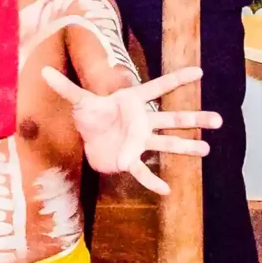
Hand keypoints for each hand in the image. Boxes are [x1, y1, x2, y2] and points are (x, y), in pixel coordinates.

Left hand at [41, 66, 220, 193]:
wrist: (90, 135)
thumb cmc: (92, 113)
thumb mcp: (79, 100)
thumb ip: (65, 87)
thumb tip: (43, 72)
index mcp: (133, 102)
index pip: (158, 87)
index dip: (177, 79)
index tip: (199, 72)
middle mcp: (142, 121)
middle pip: (171, 118)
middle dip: (193, 119)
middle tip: (218, 120)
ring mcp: (139, 140)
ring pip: (166, 143)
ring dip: (185, 147)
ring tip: (206, 150)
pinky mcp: (129, 158)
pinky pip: (142, 170)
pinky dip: (152, 181)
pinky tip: (165, 190)